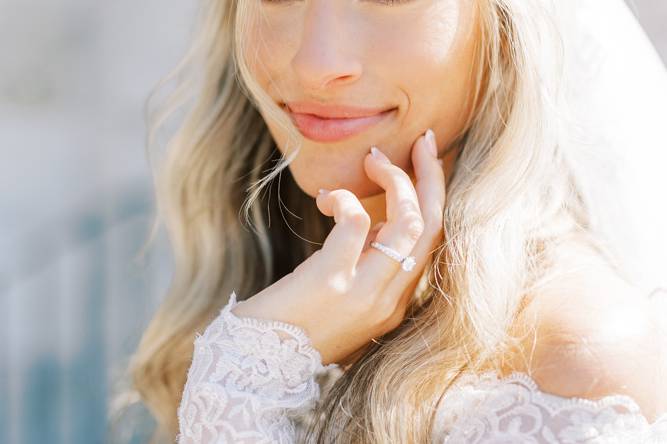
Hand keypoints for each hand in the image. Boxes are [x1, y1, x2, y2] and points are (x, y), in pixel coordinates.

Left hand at [230, 129, 445, 365]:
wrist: (258, 366)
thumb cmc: (295, 326)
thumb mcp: (345, 300)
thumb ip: (369, 266)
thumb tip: (379, 223)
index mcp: (395, 304)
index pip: (433, 242)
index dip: (434, 197)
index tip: (426, 162)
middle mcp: (389, 300)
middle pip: (432, 227)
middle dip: (431, 177)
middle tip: (423, 141)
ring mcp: (365, 293)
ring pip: (409, 223)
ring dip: (396, 181)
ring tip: (373, 160)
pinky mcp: (333, 281)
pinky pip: (357, 223)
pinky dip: (347, 199)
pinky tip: (327, 198)